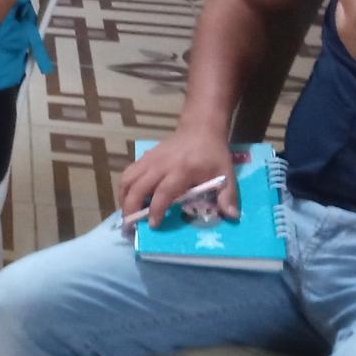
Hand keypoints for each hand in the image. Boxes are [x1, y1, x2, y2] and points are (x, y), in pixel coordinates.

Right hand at [117, 128, 240, 228]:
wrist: (200, 129)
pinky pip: (128, 173)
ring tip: (127, 214)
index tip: (153, 225)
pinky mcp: (145, 157)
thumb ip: (228, 196)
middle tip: (130, 226)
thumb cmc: (213, 153)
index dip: (155, 210)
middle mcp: (161, 165)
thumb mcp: (226, 174)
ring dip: (124, 198)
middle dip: (131, 208)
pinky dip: (125, 188)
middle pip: (138, 187)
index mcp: (182, 170)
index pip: (162, 192)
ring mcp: (150, 160)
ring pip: (128, 179)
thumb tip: (232, 217)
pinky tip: (129, 198)